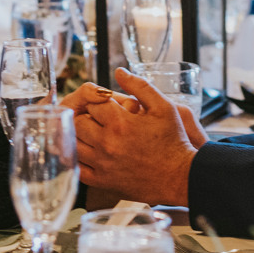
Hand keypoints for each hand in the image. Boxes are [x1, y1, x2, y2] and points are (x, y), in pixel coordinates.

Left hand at [71, 68, 201, 206]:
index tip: (106, 104)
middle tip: (97, 117)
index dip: (97, 100)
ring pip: (74, 144)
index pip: (92, 103)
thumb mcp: (163, 106)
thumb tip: (119, 71)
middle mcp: (107, 143)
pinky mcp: (104, 181)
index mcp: (120, 122)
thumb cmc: (174, 139)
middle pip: (78, 122)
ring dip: (79, 135)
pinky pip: (79, 169)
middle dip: (85, 115)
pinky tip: (87, 152)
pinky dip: (77, 159)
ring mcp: (103, 164)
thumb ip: (139, 86)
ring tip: (92, 132)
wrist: (179, 176)